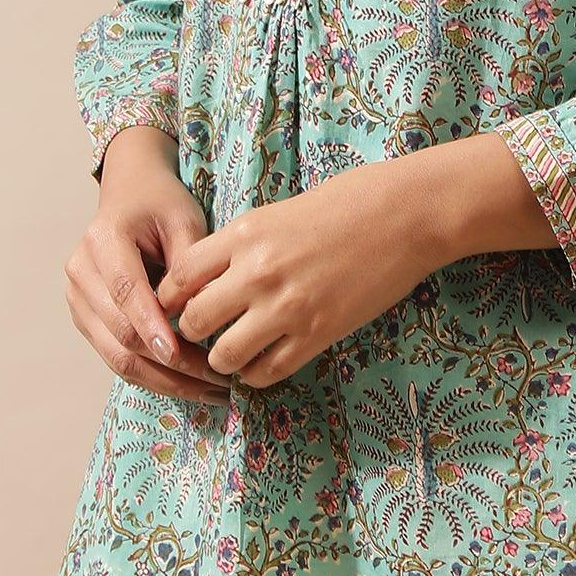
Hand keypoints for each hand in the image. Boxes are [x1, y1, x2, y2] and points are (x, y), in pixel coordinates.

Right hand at [63, 129, 235, 405]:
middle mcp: (81, 272)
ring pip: (116, 355)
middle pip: (119, 333)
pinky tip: (188, 383)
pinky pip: (116, 357)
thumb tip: (202, 317)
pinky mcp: (86, 318)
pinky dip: (152, 375)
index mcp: (103, 240)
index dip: (152, 326)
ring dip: (163, 380)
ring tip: (209, 391)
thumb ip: (190, 265)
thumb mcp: (184, 219)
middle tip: (217, 382)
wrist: (130, 191)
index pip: (126, 292)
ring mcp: (78, 298)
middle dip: (168, 364)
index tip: (181, 355)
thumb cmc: (161, 202)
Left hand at [154, 156, 445, 389]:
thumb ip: (242, 244)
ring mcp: (286, 307)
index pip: (178, 277)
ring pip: (224, 356)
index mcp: (244, 234)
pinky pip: (267, 372)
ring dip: (223, 359)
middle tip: (206, 333)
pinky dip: (256, 374)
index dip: (170, 298)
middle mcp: (256, 272)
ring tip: (234, 351)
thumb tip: (211, 278)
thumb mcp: (279, 211)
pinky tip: (263, 362)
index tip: (179, 305)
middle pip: (193, 322)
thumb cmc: (347, 201)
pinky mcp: (317, 334)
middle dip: (192, 333)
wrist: (404, 214)